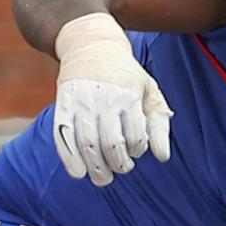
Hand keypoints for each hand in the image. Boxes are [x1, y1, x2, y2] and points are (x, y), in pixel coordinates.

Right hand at [51, 12, 173, 185]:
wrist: (91, 47)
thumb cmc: (128, 76)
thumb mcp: (150, 92)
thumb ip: (159, 124)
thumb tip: (162, 158)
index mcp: (129, 96)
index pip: (135, 135)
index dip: (137, 149)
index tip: (136, 151)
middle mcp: (103, 100)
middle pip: (110, 144)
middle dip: (118, 164)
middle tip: (121, 169)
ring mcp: (80, 104)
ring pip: (86, 145)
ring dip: (95, 168)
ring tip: (103, 178)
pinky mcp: (62, 107)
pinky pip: (63, 138)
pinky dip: (69, 159)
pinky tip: (78, 173)